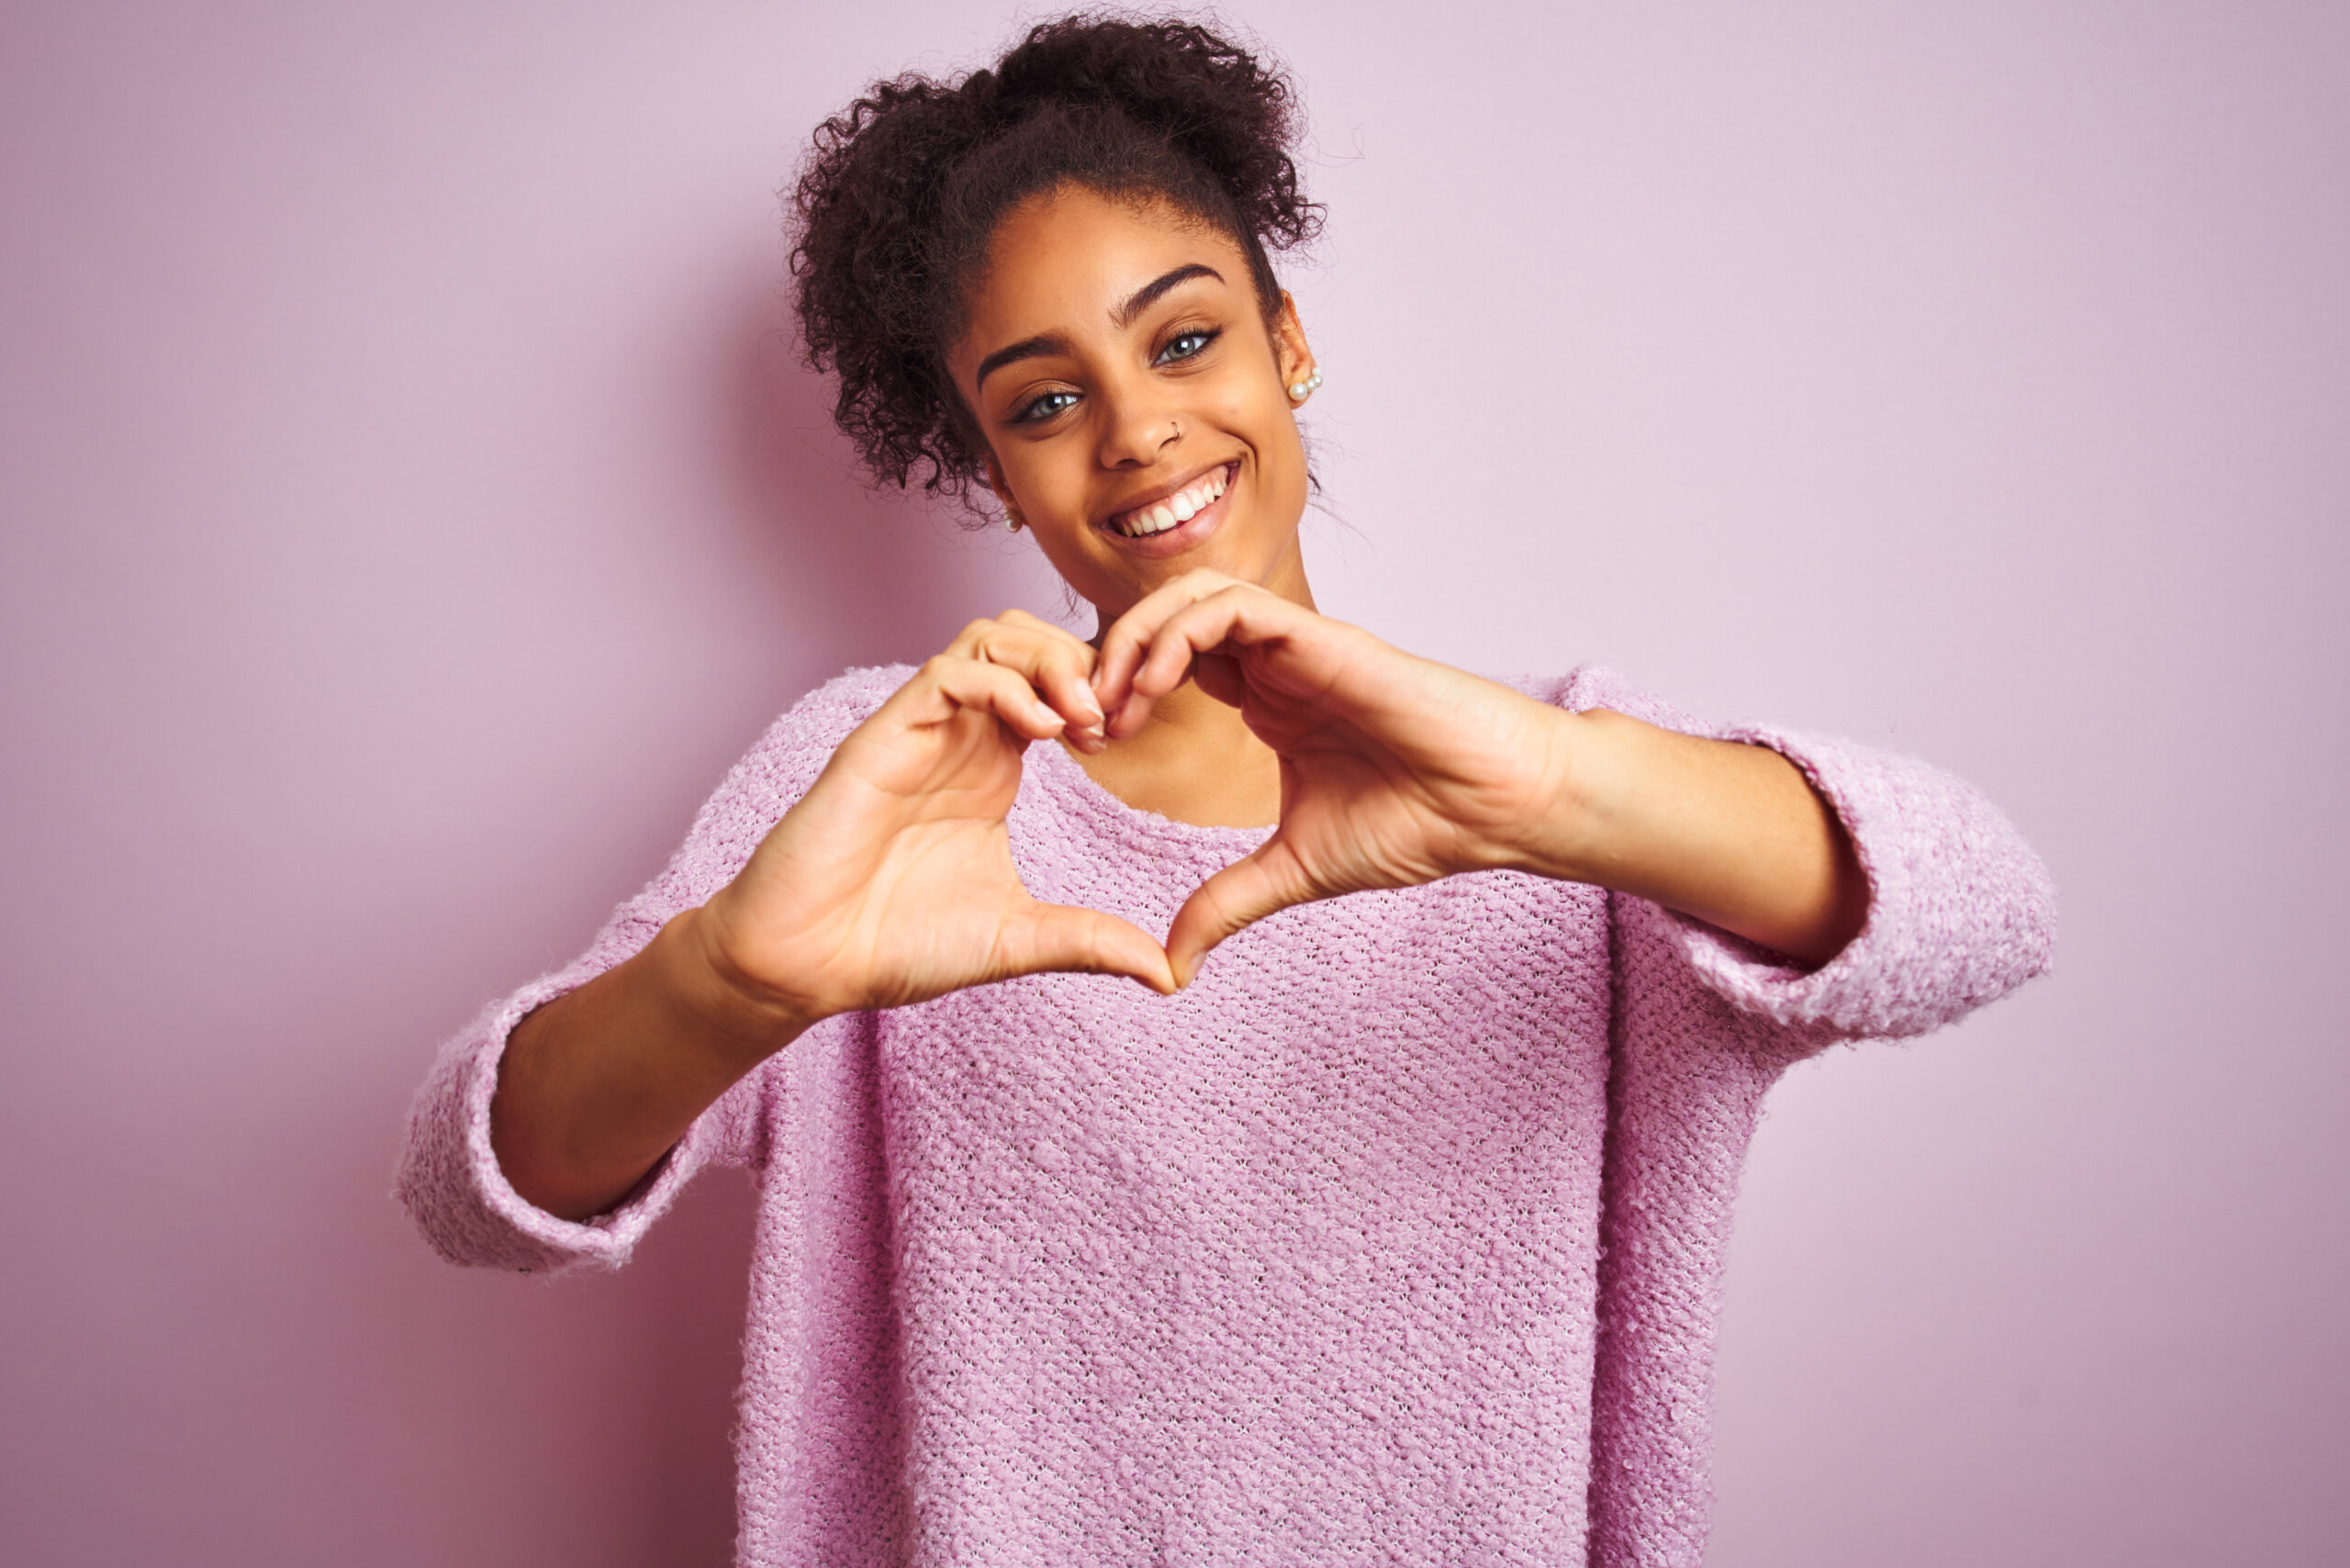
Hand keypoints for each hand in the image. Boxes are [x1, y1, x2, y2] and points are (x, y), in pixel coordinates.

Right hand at [695, 611, 1176, 1036]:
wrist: (809, 966)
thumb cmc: (897, 945)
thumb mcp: (1019, 939)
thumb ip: (1090, 942)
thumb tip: (1169, 975)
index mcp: (993, 768)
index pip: (1055, 684)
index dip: (1103, 690)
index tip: (1133, 737)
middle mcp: (960, 736)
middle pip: (1027, 638)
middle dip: (1082, 660)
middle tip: (1113, 717)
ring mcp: (921, 731)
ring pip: (988, 636)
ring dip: (1046, 660)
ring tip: (1082, 716)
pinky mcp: (884, 738)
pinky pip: (946, 674)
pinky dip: (1002, 684)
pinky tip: (1039, 730)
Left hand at [1091, 572, 1574, 985]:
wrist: (1495, 808)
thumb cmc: (1421, 824)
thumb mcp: (1294, 872)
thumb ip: (1226, 904)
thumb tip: (1171, 966)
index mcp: (1269, 702)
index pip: (1171, 663)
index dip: (1120, 691)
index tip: (1092, 745)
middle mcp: (1277, 665)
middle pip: (1166, 619)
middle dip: (1110, 657)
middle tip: (1082, 719)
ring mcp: (1297, 646)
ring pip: (1189, 596)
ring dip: (1134, 637)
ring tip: (1110, 700)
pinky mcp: (1320, 637)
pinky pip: (1228, 604)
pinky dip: (1177, 632)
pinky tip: (1153, 684)